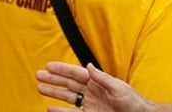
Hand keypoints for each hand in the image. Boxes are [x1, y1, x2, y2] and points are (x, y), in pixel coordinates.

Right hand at [37, 62, 151, 111]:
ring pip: (67, 97)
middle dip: (53, 79)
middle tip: (38, 75)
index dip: (62, 69)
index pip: (75, 73)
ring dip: (53, 93)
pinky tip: (50, 108)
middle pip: (67, 84)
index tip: (49, 65)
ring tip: (40, 88)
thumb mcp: (118, 87)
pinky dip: (60, 111)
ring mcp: (89, 104)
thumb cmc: (133, 102)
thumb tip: (88, 66)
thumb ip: (102, 78)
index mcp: (98, 82)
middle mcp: (91, 92)